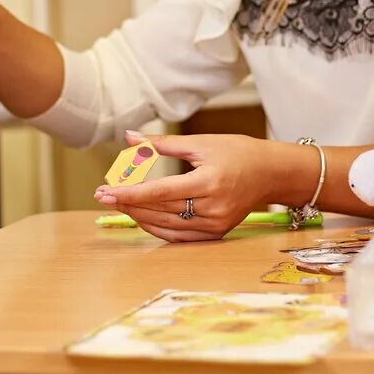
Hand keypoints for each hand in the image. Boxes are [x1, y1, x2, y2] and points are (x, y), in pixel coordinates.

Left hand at [93, 130, 273, 241]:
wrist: (271, 173)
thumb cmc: (237, 151)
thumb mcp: (201, 143)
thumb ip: (161, 144)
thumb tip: (128, 138)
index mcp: (208, 181)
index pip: (160, 192)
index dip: (130, 193)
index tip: (105, 192)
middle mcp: (212, 208)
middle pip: (160, 210)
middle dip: (128, 204)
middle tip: (103, 195)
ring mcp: (215, 224)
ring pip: (166, 226)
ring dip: (138, 216)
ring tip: (117, 204)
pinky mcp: (216, 233)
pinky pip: (178, 236)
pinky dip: (157, 228)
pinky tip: (140, 217)